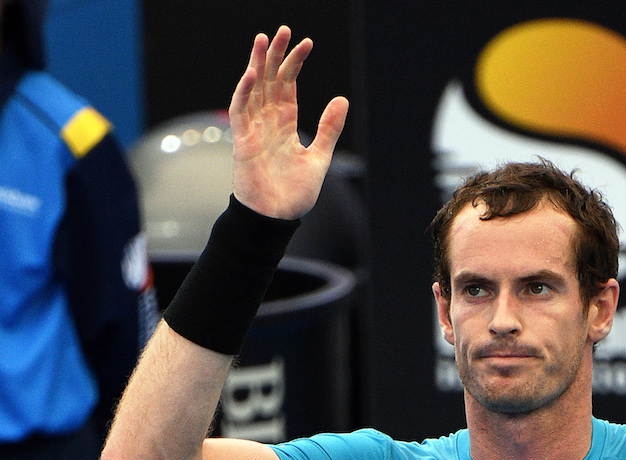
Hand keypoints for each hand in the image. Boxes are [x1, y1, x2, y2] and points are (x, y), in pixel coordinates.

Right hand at [229, 26, 348, 219]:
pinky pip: (240, 112)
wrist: (276, 219)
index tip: (307, 43)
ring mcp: (252, 131)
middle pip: (269, 81)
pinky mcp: (241, 142)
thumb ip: (329, 129)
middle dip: (276, 56)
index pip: (288, 87)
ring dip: (257, 64)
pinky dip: (244, 92)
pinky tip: (251, 74)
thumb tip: (341, 99)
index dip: (295, 65)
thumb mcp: (319, 157)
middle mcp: (267, 123)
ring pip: (253, 90)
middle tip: (284, 30)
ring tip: (264, 39)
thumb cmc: (293, 193)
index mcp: (285, 126)